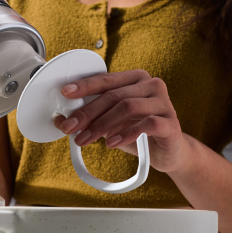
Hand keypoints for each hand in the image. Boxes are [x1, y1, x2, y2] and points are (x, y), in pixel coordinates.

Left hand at [52, 69, 211, 173]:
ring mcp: (164, 102)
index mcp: (136, 79)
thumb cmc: (139, 134)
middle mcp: (152, 85)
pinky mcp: (171, 122)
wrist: (170, 153)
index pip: (106, 79)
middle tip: (69, 127)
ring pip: (127, 107)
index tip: (65, 93)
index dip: (84, 86)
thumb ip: (91, 119)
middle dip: (87, 112)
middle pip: (113, 95)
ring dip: (101, 124)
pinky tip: (111, 143)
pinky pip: (146, 123)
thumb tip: (61, 120)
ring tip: (85, 139)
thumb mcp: (111, 125)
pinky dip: (125, 133)